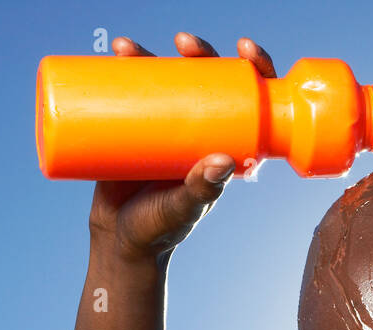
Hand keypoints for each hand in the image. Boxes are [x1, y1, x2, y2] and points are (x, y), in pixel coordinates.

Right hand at [87, 33, 277, 261]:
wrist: (120, 242)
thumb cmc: (158, 231)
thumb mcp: (182, 210)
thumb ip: (201, 191)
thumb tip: (224, 161)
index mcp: (226, 146)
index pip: (251, 101)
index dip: (256, 69)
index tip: (246, 49)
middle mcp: (200, 133)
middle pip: (206, 80)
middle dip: (200, 53)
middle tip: (185, 44)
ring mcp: (166, 130)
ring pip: (167, 81)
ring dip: (152, 54)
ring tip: (127, 47)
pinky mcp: (134, 131)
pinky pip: (133, 94)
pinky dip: (123, 70)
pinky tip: (116, 51)